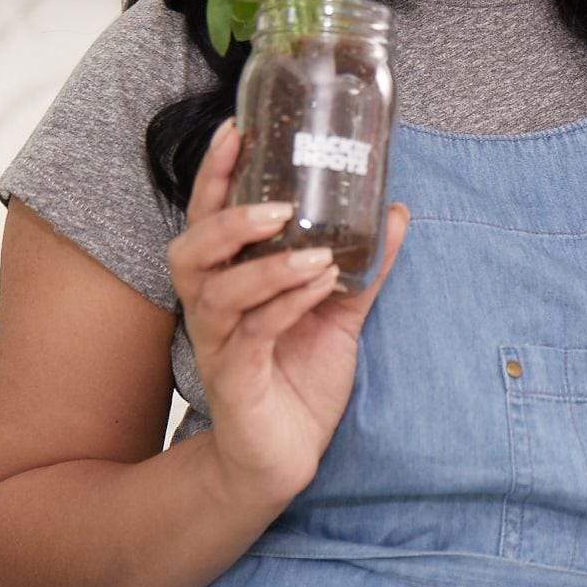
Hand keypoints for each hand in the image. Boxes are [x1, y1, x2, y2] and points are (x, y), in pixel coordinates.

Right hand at [169, 115, 409, 507]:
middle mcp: (211, 306)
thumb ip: (361, 262)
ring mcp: (219, 343)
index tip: (237, 129)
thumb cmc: (299, 377)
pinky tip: (318, 286)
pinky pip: (252, 334)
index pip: (208, 216)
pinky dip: (285, 304)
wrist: (285, 457)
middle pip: (190, 248)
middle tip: (278, 204)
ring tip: (312, 252)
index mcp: (228, 279)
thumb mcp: (338, 310)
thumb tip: (396, 208)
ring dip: (267, 265)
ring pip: (219, 291)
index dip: (217, 174)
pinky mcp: (236, 378)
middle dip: (226, 216)